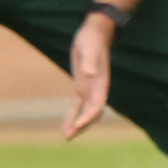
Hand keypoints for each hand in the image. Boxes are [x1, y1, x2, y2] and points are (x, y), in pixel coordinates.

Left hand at [66, 16, 113, 138]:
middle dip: (82, 125)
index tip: (79, 124)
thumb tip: (89, 73)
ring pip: (86, 112)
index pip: (98, 104)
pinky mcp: (82, 87)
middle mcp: (97, 89)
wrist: (94, 33)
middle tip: (69, 135)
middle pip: (92, 113)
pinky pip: (78, 106)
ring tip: (66, 135)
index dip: (89, 116)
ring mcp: (90, 89)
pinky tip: (65, 125)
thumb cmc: (92, 39)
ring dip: (78, 124)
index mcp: (101, 82)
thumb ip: (90, 61)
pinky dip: (73, 115)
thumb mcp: (89, 48)